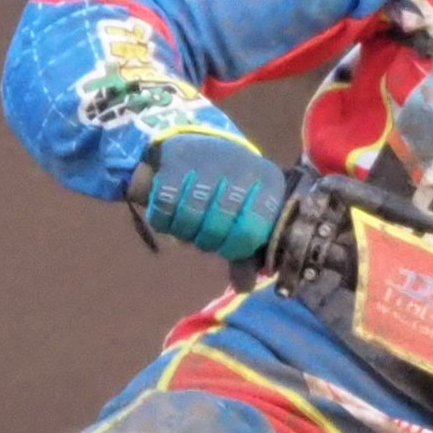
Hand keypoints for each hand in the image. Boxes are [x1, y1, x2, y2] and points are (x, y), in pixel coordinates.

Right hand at [131, 131, 287, 261]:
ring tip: (190, 223)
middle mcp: (239, 169)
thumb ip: (247, 252)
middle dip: (208, 240)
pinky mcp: (173, 165)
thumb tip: (245, 288)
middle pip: (217, 229)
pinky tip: (172, 213)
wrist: (194, 144)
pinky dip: (165, 221)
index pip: (252, 232)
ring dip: (186, 232)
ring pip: (189, 221)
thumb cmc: (229, 186)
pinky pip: (165, 211)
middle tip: (206, 235)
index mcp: (267, 182)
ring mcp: (206, 164)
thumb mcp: (246, 213)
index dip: (236, 247)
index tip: (229, 245)